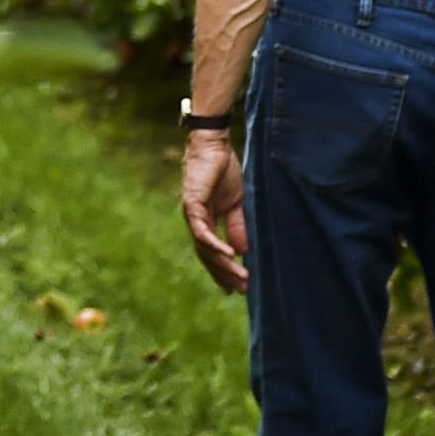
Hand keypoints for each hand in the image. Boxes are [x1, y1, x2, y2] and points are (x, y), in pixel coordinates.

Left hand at [181, 126, 249, 294]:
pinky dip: (215, 245)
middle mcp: (195, 221)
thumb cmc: (224, 171)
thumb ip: (236, 227)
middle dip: (225, 274)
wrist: (215, 145)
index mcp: (204, 221)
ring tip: (242, 277)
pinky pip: (202, 231)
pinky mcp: (192, 205)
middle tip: (242, 289)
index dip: (222, 271)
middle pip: (207, 256)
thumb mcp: (236, 204)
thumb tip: (241, 251)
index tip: (234, 289)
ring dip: (224, 265)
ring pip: (205, 248)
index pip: (210, 253)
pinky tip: (230, 256)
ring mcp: (192, 214)